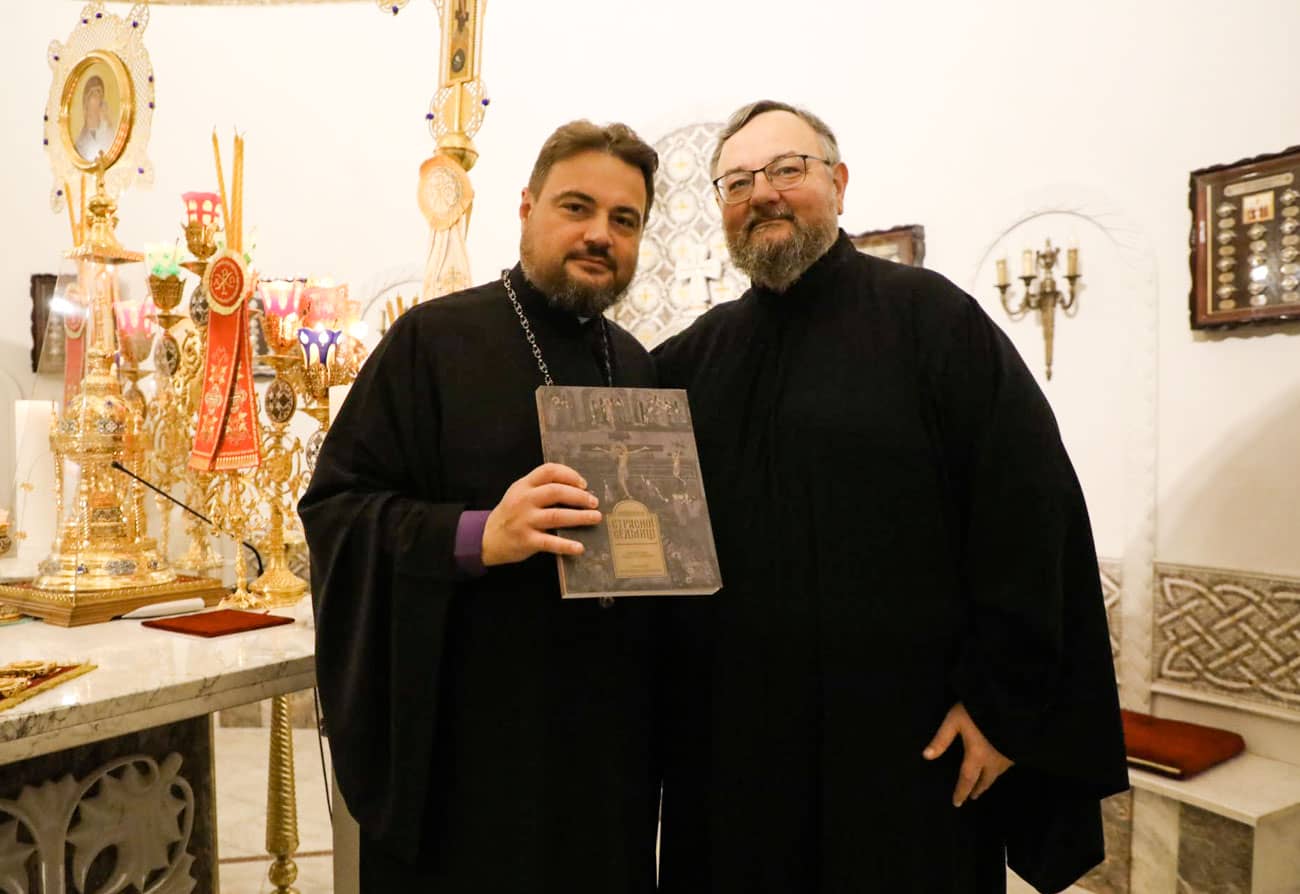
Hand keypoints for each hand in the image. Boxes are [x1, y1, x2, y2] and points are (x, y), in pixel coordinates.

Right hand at [481, 463, 599, 566]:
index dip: (569, 475)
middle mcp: (524, 500)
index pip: (549, 471)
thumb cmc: (511, 514)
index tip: (583, 484)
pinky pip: (550, 543)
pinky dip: (566, 545)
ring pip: (556, 516)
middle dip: (579, 496)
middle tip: (594, 502)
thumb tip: (577, 488)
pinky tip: (579, 547)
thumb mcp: (520, 493)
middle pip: (556, 492)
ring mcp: (525, 520)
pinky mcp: (526, 540)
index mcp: (524, 485)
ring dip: (579, 517)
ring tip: (595, 518)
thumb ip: (541, 487)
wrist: (487, 538)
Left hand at [922, 702, 1012, 806]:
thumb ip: (941, 739)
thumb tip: (926, 756)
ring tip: (985, 783)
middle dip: (978, 789)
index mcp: (976, 756)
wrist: (1011, 705)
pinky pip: (1008, 765)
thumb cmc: (980, 712)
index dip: (961, 792)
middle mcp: (994, 760)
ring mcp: (1008, 755)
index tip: (957, 803)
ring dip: (989, 780)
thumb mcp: (955, 721)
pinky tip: (1000, 766)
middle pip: (985, 779)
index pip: (967, 779)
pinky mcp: (1018, 749)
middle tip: (973, 796)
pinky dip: (1000, 770)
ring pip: (997, 774)